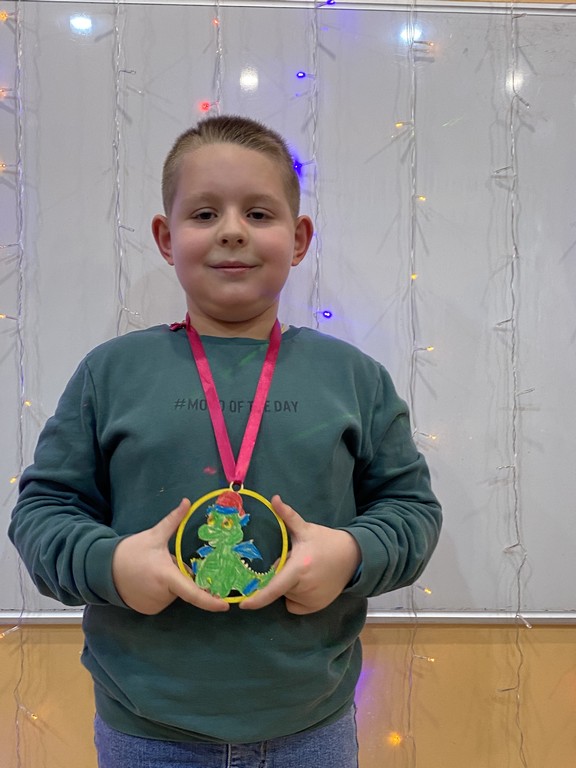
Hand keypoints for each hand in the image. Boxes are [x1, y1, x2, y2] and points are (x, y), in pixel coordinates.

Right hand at [112, 498, 229, 614]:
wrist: (103, 569)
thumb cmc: (131, 551)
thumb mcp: (154, 535)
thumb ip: (173, 520)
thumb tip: (187, 501)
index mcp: (167, 576)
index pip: (193, 593)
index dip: (210, 601)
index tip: (225, 605)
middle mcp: (162, 595)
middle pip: (184, 587)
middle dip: (181, 576)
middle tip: (165, 562)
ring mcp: (155, 605)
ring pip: (174, 594)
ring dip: (171, 584)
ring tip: (154, 570)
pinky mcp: (148, 610)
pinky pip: (164, 600)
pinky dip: (162, 591)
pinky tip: (149, 580)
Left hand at [239, 495, 360, 614]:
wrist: (354, 557)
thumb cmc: (326, 542)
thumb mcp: (306, 529)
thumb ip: (288, 516)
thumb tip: (274, 498)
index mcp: (299, 569)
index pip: (274, 588)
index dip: (257, 599)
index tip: (243, 604)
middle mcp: (305, 588)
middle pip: (279, 587)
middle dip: (280, 576)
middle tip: (293, 562)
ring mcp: (312, 600)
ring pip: (287, 596)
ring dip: (288, 587)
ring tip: (304, 571)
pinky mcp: (317, 607)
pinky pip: (295, 606)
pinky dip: (296, 597)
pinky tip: (307, 584)